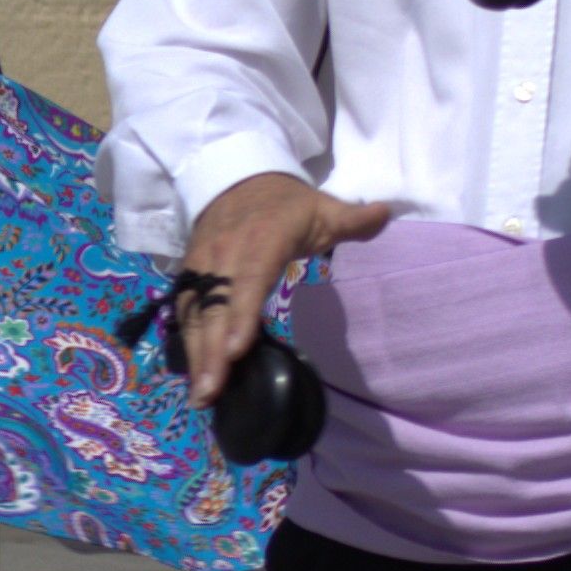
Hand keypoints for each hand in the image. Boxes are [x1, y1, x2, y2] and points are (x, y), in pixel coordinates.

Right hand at [165, 170, 401, 401]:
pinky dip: (187, 341)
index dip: (239, 315)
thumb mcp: (322, 207)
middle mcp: (226, 254)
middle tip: (210, 393)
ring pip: (195, 312)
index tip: (235, 351)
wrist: (236, 176)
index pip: (248, 280)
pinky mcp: (190, 273)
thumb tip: (385, 214)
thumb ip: (352, 218)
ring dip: (195, 354)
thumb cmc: (286, 204)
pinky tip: (194, 373)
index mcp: (262, 240)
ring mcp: (203, 264)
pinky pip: (185, 308)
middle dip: (210, 351)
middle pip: (215, 307)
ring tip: (201, 395)